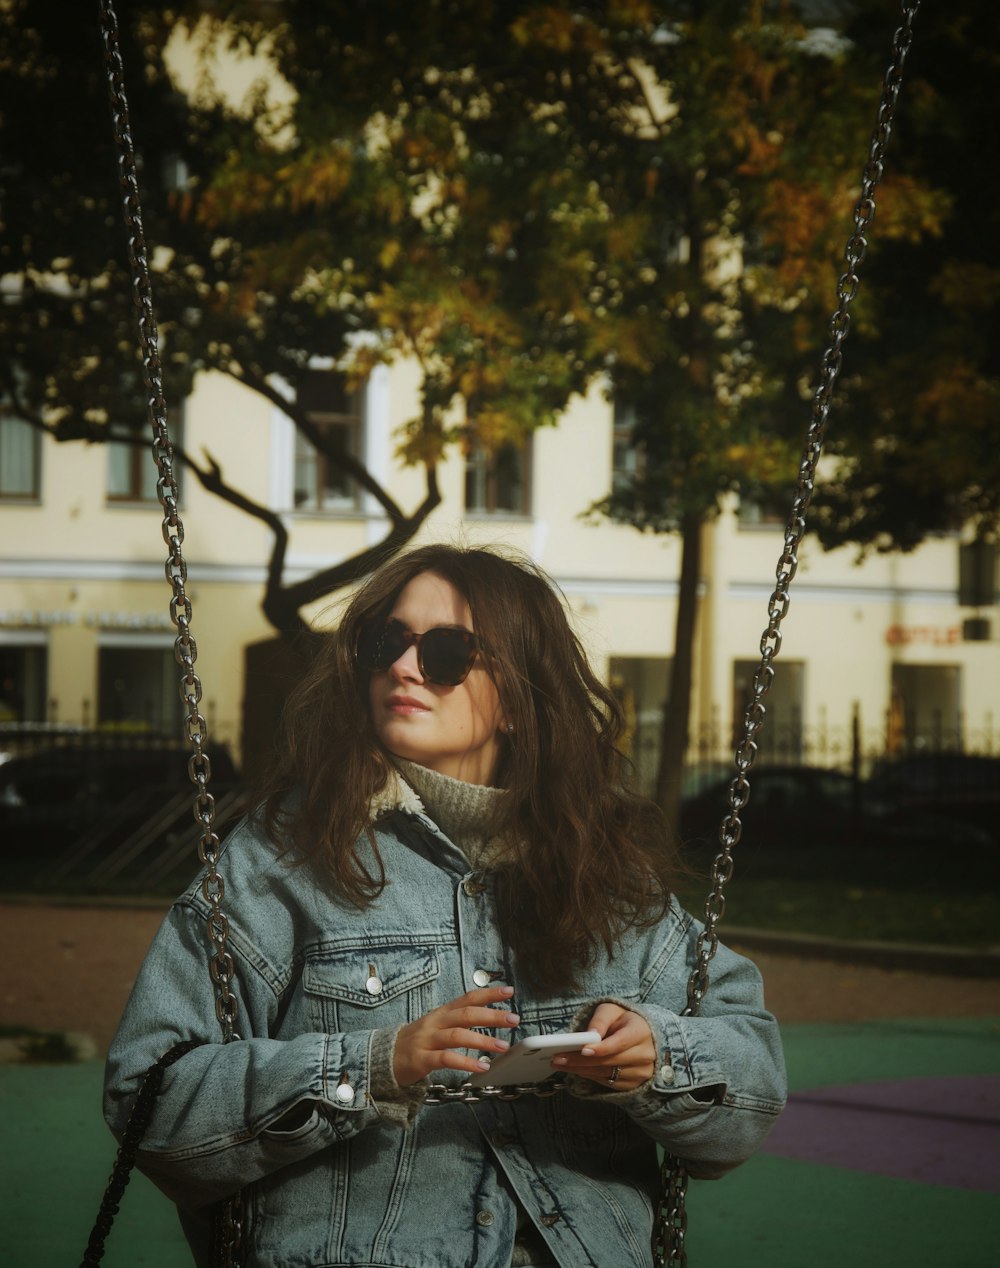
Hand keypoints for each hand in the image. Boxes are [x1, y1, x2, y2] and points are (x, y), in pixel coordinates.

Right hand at [393, 985, 519, 1085]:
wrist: (382, 1058)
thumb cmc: (415, 1042)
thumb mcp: (435, 1026)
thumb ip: (457, 1022)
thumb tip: (487, 1018)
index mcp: (441, 1013)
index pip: (467, 998)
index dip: (488, 994)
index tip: (508, 991)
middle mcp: (435, 1023)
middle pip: (466, 1014)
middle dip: (492, 1015)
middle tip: (513, 1018)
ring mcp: (427, 1040)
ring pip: (458, 1035)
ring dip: (483, 1040)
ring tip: (503, 1046)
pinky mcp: (421, 1059)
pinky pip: (446, 1059)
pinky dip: (466, 1062)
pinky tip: (482, 1066)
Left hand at [551, 1002, 654, 1091]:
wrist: (639, 1036)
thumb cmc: (622, 1021)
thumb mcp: (611, 1011)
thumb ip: (601, 1019)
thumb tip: (591, 1033)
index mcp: (640, 1032)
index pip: (620, 1043)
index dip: (601, 1048)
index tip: (582, 1049)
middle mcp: (644, 1054)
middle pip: (609, 1061)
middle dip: (581, 1060)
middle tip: (558, 1058)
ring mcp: (640, 1072)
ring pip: (605, 1074)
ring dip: (580, 1070)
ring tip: (560, 1063)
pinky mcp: (633, 1084)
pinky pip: (607, 1082)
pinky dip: (589, 1076)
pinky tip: (574, 1069)